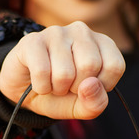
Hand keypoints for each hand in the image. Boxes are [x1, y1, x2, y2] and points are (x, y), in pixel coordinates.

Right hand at [0, 21, 124, 119]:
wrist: (23, 93)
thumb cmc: (59, 95)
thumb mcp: (82, 106)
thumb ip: (95, 103)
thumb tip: (90, 85)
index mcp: (102, 43)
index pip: (115, 66)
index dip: (101, 87)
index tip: (87, 87)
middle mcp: (82, 31)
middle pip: (90, 66)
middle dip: (76, 88)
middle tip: (66, 85)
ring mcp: (56, 32)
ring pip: (65, 72)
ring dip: (56, 89)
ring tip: (52, 83)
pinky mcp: (33, 40)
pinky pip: (42, 72)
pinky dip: (41, 87)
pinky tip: (38, 82)